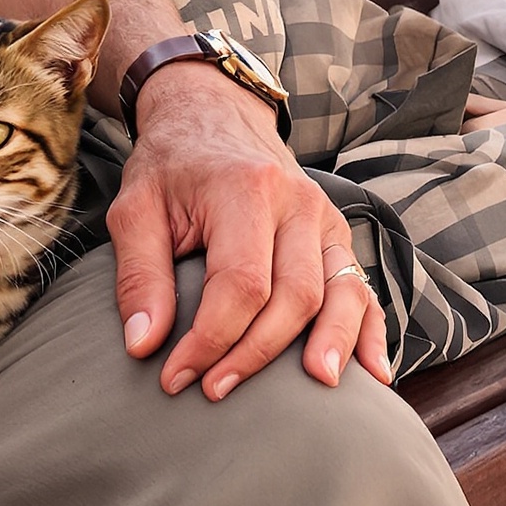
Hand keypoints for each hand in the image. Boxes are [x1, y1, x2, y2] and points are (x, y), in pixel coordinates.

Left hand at [107, 61, 390, 400]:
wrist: (212, 114)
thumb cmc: (171, 166)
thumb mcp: (135, 207)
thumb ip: (138, 274)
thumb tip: (143, 345)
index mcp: (244, 190)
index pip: (240, 284)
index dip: (211, 340)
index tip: (177, 376)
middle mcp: (296, 202)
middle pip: (294, 296)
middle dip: (256, 353)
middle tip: (215, 391)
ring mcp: (324, 217)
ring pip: (340, 294)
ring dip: (329, 347)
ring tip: (315, 392)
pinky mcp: (337, 233)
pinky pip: (362, 287)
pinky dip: (368, 331)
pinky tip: (370, 372)